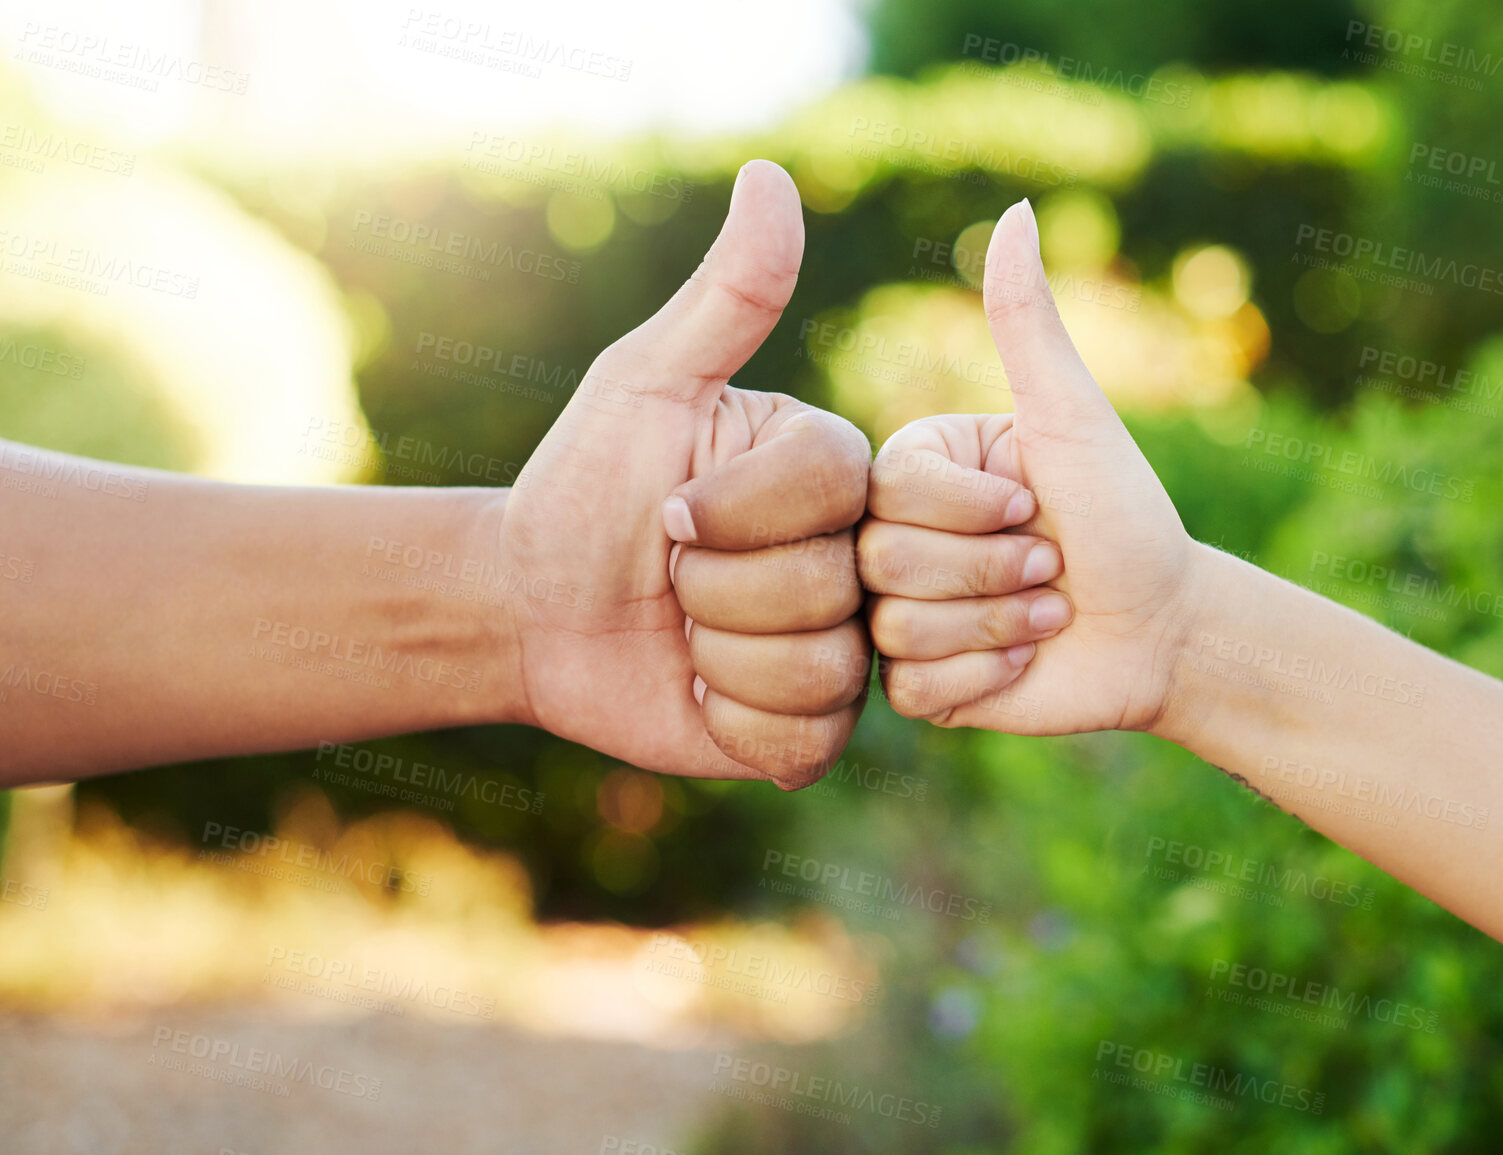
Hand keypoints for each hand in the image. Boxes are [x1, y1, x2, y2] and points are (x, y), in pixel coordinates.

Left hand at [494, 160, 870, 787]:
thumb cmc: (583, 487)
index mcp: (830, 469)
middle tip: (671, 577)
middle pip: (827, 585)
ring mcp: (840, 644)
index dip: (734, 513)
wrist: (529, 609)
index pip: (835, 488)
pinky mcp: (812, 728)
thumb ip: (723, 298)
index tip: (667, 512)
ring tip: (684, 633)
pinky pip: (804, 739)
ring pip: (820, 667)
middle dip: (715, 589)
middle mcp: (854, 555)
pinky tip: (698, 692)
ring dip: (718, 655)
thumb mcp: (643, 385)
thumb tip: (771, 175)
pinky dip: (733, 721)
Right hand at [856, 198, 1201, 734]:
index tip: (1036, 507)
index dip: (973, 510)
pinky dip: (985, 678)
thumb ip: (1028, 322)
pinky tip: (1024, 662)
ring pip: (894, 629)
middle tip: (1051, 568)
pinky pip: (909, 691)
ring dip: (998, 625)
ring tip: (1048, 612)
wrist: (1164, 629)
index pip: (889, 488)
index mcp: (915, 468)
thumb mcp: (1074, 417)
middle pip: (883, 560)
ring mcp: (894, 614)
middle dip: (992, 572)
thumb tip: (1014, 211)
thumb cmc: (1124, 515)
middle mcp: (890, 536)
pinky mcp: (914, 687)